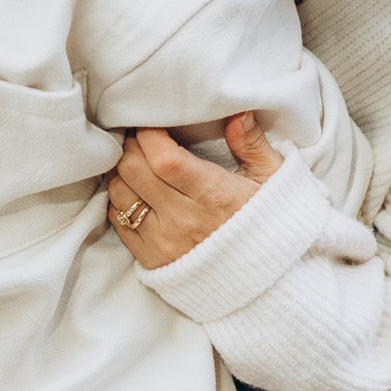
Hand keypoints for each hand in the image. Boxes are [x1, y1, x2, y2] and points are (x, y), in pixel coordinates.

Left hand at [105, 114, 282, 266]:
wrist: (268, 279)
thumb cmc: (269, 222)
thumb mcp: (273, 179)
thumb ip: (252, 144)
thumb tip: (238, 112)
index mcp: (215, 196)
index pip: (165, 158)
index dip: (149, 134)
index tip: (152, 123)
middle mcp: (184, 220)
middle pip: (134, 170)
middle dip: (132, 146)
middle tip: (142, 138)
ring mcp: (164, 242)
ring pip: (119, 192)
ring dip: (122, 171)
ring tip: (137, 161)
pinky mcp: (150, 259)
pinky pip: (117, 220)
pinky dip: (119, 199)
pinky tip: (136, 190)